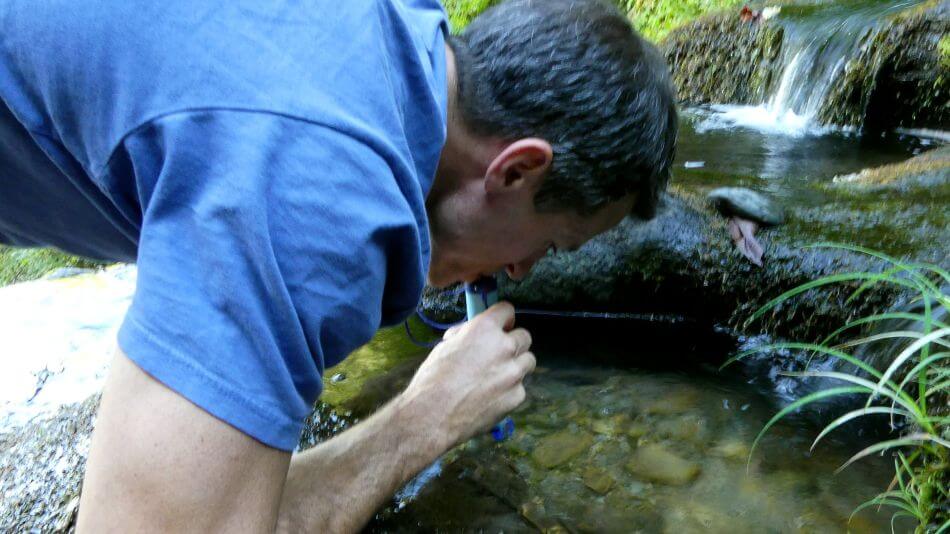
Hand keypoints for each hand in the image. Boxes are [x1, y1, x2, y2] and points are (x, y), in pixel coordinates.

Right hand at [398, 302, 534, 448]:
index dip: (503, 318)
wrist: (433, 416)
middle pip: (524, 336)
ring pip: (528, 361)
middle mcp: (504, 347)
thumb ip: (466, 336)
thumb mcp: (445, 347)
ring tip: (496, 376)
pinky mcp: (517, 396)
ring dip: (515, 365)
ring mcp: (514, 373)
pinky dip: (509, 391)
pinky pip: (520, 388)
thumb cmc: (433, 380)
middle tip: (498, 354)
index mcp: (485, 329)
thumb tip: (470, 334)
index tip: (500, 325)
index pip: (507, 310)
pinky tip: (491, 397)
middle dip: (512, 343)